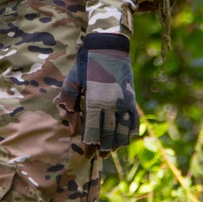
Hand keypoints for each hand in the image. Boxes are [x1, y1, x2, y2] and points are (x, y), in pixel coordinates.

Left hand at [61, 33, 139, 151]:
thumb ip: (68, 99)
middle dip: (104, 147)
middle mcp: (111, 104)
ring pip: (123, 130)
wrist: (109, 45)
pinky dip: (131, 131)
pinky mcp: (131, 98)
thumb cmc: (87, 61)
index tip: (87, 153)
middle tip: (99, 156)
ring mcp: (124, 102)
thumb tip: (69, 119)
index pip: (93, 130)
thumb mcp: (72, 79)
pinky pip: (133, 120)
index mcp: (95, 101)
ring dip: (118, 142)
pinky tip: (126, 138)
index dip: (91, 144)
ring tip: (111, 150)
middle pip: (109, 134)